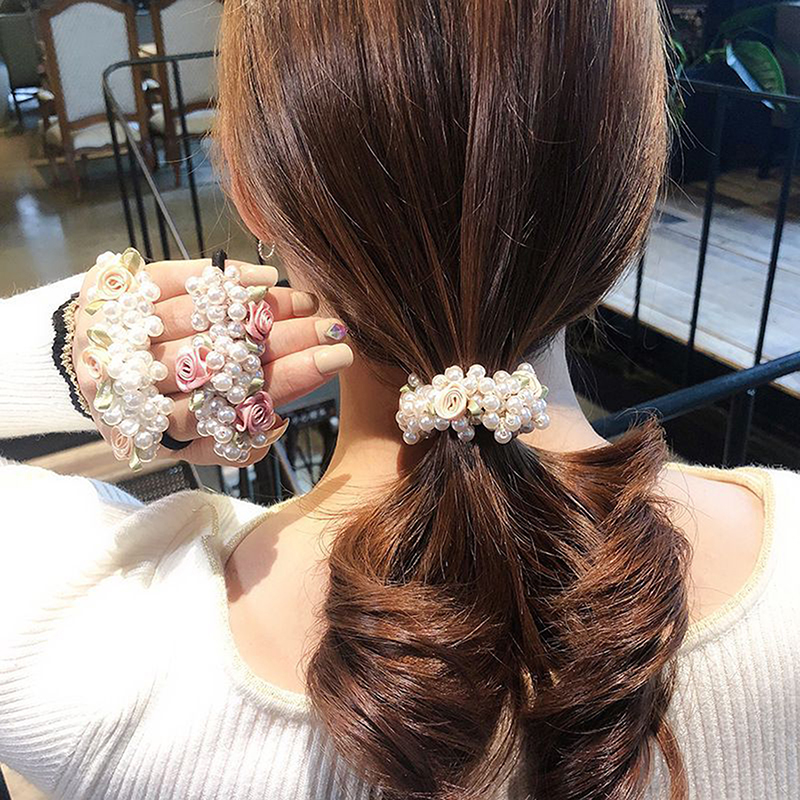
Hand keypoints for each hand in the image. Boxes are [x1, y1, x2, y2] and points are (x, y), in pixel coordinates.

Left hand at [72, 257, 352, 465]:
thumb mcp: (185, 444)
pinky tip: (263, 278)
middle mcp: (131, 385)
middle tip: (333, 330)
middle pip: (216, 362)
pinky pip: (167, 278)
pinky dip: (218, 276)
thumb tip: (275, 427)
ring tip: (306, 303)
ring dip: (260, 308)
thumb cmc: (154, 406)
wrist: (79, 368)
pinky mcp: (109, 293)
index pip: (226, 410)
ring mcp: (118, 336)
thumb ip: (226, 446)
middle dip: (284, 343)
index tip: (333, 361)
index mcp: (154, 430)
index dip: (283, 384)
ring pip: (199, 319)